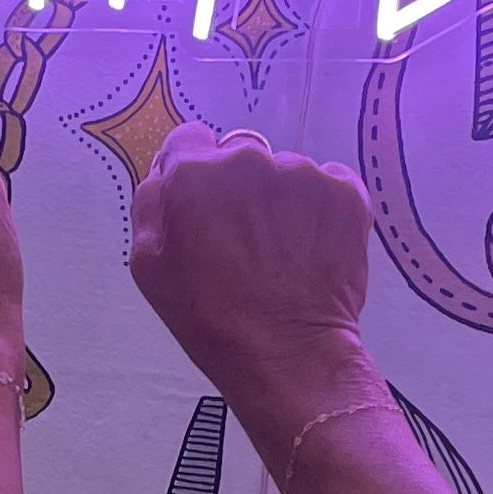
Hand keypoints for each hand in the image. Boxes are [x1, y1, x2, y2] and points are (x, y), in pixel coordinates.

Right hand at [129, 121, 379, 443]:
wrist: (285, 353)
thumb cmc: (208, 317)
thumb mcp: (149, 263)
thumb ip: (153, 202)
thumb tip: (168, 170)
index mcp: (191, 173)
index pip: (190, 140)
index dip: (195, 171)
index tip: (206, 204)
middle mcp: (246, 158)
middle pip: (240, 153)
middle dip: (240, 186)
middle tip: (246, 238)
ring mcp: (300, 172)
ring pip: (286, 172)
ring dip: (283, 200)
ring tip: (283, 253)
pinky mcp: (344, 191)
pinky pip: (329, 185)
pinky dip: (322, 211)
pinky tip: (313, 250)